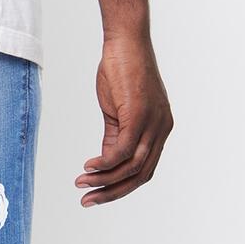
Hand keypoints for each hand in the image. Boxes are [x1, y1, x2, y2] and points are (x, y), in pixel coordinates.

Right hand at [76, 34, 172, 206]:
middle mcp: (162, 129)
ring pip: (132, 167)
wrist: (125, 42)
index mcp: (159, 130)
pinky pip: (123, 151)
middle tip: (87, 201)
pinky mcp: (141, 115)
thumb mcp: (117, 111)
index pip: (143, 170)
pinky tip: (88, 167)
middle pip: (140, 176)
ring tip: (81, 183)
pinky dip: (105, 163)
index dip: (120, 187)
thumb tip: (105, 161)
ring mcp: (154, 123)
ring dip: (104, 180)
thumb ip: (114, 137)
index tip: (96, 195)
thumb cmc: (120, 71)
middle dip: (112, 192)